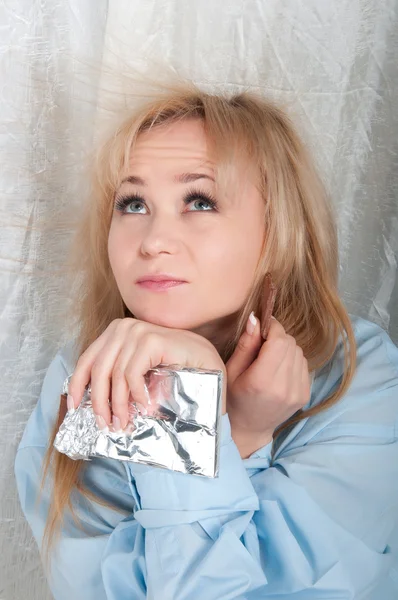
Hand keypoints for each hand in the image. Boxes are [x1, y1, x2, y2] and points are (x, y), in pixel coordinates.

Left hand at [67, 318, 226, 429]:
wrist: (208, 362)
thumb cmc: (173, 369)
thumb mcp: (138, 371)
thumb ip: (117, 377)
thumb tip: (92, 403)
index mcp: (115, 332)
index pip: (87, 359)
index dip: (77, 385)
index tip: (75, 407)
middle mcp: (123, 327)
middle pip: (98, 370)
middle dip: (99, 403)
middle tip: (107, 425)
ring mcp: (137, 331)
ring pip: (115, 376)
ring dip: (119, 405)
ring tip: (125, 423)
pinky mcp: (151, 340)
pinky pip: (132, 374)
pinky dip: (136, 395)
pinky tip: (146, 407)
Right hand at [225, 315, 310, 457]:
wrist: (249, 429)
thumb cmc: (233, 399)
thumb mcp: (231, 371)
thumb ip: (245, 344)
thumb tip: (255, 318)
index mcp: (262, 381)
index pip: (279, 341)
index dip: (273, 327)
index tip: (263, 326)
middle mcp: (284, 387)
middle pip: (290, 344)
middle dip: (278, 337)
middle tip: (262, 343)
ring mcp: (297, 392)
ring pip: (299, 352)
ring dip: (285, 348)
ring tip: (269, 358)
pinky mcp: (305, 394)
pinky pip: (303, 364)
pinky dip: (292, 360)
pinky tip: (279, 369)